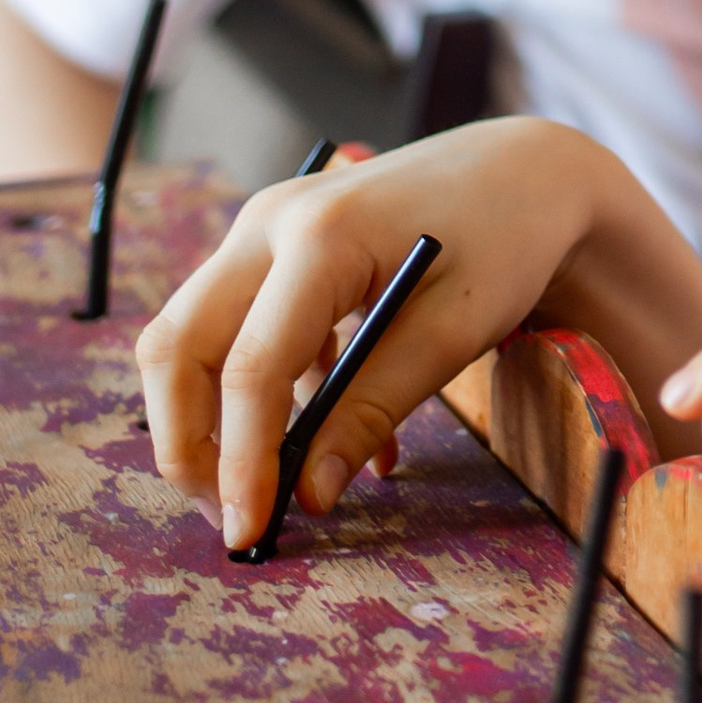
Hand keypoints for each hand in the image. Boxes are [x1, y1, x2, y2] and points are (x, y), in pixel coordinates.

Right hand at [136, 116, 700, 549]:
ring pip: (191, 338)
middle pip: (179, 345)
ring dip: (215, 422)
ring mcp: (264, 229)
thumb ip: (374, 410)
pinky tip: (325, 436)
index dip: (241, 460)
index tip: (248, 531)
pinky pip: (237, 330)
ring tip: (272, 489)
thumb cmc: (501, 240)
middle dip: (189, 444)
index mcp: (320, 235)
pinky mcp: (273, 250)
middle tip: (231, 517)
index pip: (251, 366)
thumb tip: (310, 494)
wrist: (521, 171)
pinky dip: (262, 394)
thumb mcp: (451, 333)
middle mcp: (270, 222)